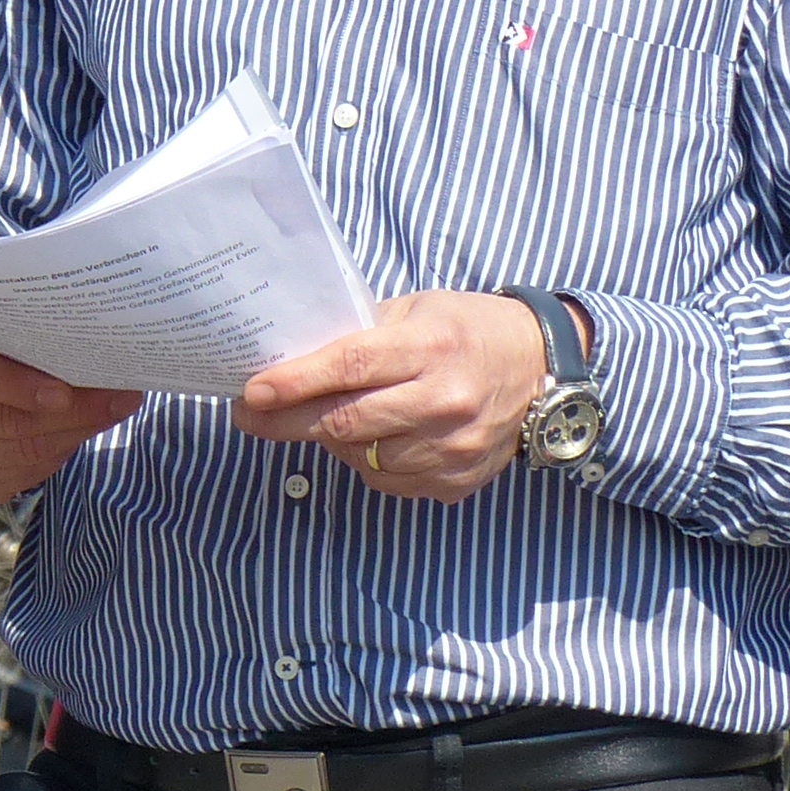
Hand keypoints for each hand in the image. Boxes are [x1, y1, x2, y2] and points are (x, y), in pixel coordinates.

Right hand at [0, 318, 142, 502]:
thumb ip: (19, 332)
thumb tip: (91, 343)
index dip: (16, 383)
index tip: (64, 390)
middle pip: (2, 419)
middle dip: (70, 412)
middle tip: (119, 396)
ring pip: (19, 451)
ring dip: (73, 433)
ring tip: (110, 411)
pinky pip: (22, 474)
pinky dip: (58, 454)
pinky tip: (78, 432)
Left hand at [234, 292, 547, 499]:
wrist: (541, 368)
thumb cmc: (466, 329)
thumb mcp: (415, 310)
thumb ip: (358, 333)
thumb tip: (290, 356)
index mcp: (430, 348)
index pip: (349, 366)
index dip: (294, 381)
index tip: (251, 391)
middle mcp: (444, 401)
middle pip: (345, 421)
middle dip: (285, 420)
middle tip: (248, 416)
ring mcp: (453, 447)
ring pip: (361, 456)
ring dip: (326, 440)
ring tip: (312, 419)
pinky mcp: (457, 480)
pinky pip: (387, 480)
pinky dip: (364, 461)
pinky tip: (365, 439)